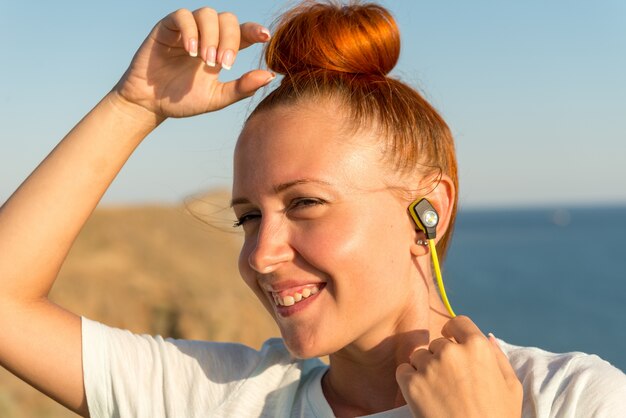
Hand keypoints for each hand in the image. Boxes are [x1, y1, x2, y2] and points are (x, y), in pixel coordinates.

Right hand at [114, 8, 273, 118]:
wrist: (150, 104)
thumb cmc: (184, 100)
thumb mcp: (217, 98)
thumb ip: (242, 88)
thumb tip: (270, 76)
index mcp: (222, 49)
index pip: (243, 32)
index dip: (255, 30)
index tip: (266, 36)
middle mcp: (207, 35)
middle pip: (228, 19)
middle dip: (229, 40)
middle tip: (223, 64)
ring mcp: (187, 29)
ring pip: (207, 14)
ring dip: (211, 36)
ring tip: (206, 60)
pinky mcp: (167, 27)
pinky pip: (182, 16)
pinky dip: (190, 31)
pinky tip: (191, 51)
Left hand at [396, 316, 522, 417]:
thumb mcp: (511, 387)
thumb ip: (498, 358)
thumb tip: (488, 337)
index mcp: (478, 347)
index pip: (458, 323)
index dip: (454, 333)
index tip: (451, 342)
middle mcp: (451, 352)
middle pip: (437, 343)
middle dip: (441, 358)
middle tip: (450, 383)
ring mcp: (429, 367)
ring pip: (419, 356)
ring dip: (424, 369)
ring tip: (438, 392)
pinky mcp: (412, 384)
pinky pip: (403, 371)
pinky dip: (409, 381)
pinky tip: (423, 396)